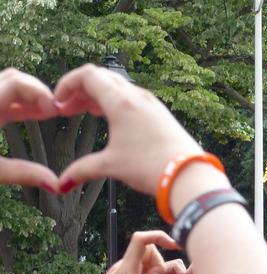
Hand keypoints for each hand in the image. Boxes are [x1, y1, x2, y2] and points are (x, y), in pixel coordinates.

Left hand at [0, 68, 59, 188]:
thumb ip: (23, 173)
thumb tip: (57, 184)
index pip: (17, 83)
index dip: (40, 93)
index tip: (54, 112)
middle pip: (14, 78)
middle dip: (38, 92)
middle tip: (54, 113)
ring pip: (7, 84)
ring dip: (29, 96)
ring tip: (44, 114)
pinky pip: (2, 96)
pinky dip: (18, 102)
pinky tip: (30, 116)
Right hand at [52, 64, 202, 194]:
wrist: (187, 173)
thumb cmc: (152, 166)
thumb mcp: (111, 166)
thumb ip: (82, 170)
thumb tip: (62, 184)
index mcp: (121, 102)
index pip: (88, 75)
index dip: (67, 83)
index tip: (57, 101)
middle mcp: (138, 97)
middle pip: (102, 78)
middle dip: (80, 90)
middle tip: (66, 109)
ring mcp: (152, 104)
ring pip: (119, 87)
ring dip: (98, 96)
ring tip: (84, 112)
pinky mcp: (161, 114)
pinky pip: (133, 98)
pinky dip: (115, 102)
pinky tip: (110, 119)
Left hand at [66, 231, 180, 273]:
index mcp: (128, 271)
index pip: (142, 240)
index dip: (160, 236)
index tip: (174, 246)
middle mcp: (123, 266)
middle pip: (150, 252)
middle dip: (159, 266)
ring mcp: (121, 270)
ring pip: (145, 261)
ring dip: (153, 273)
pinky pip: (138, 269)